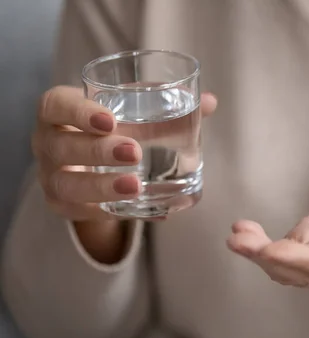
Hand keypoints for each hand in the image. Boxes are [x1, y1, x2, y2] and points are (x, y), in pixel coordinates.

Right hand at [32, 86, 217, 220]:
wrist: (92, 162)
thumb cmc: (115, 127)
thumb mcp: (135, 112)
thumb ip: (169, 105)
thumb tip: (211, 102)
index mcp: (59, 111)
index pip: (55, 106)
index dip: (78, 112)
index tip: (110, 120)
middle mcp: (47, 142)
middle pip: (62, 146)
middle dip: (98, 150)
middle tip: (134, 153)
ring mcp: (52, 176)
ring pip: (66, 185)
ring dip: (101, 186)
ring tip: (136, 187)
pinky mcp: (63, 205)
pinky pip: (82, 213)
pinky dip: (114, 213)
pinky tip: (144, 211)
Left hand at [227, 169, 308, 294]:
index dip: (302, 261)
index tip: (272, 251)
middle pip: (299, 272)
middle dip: (269, 258)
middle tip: (241, 241)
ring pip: (286, 262)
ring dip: (259, 249)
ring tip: (239, 233)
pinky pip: (286, 247)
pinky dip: (263, 241)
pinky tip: (244, 230)